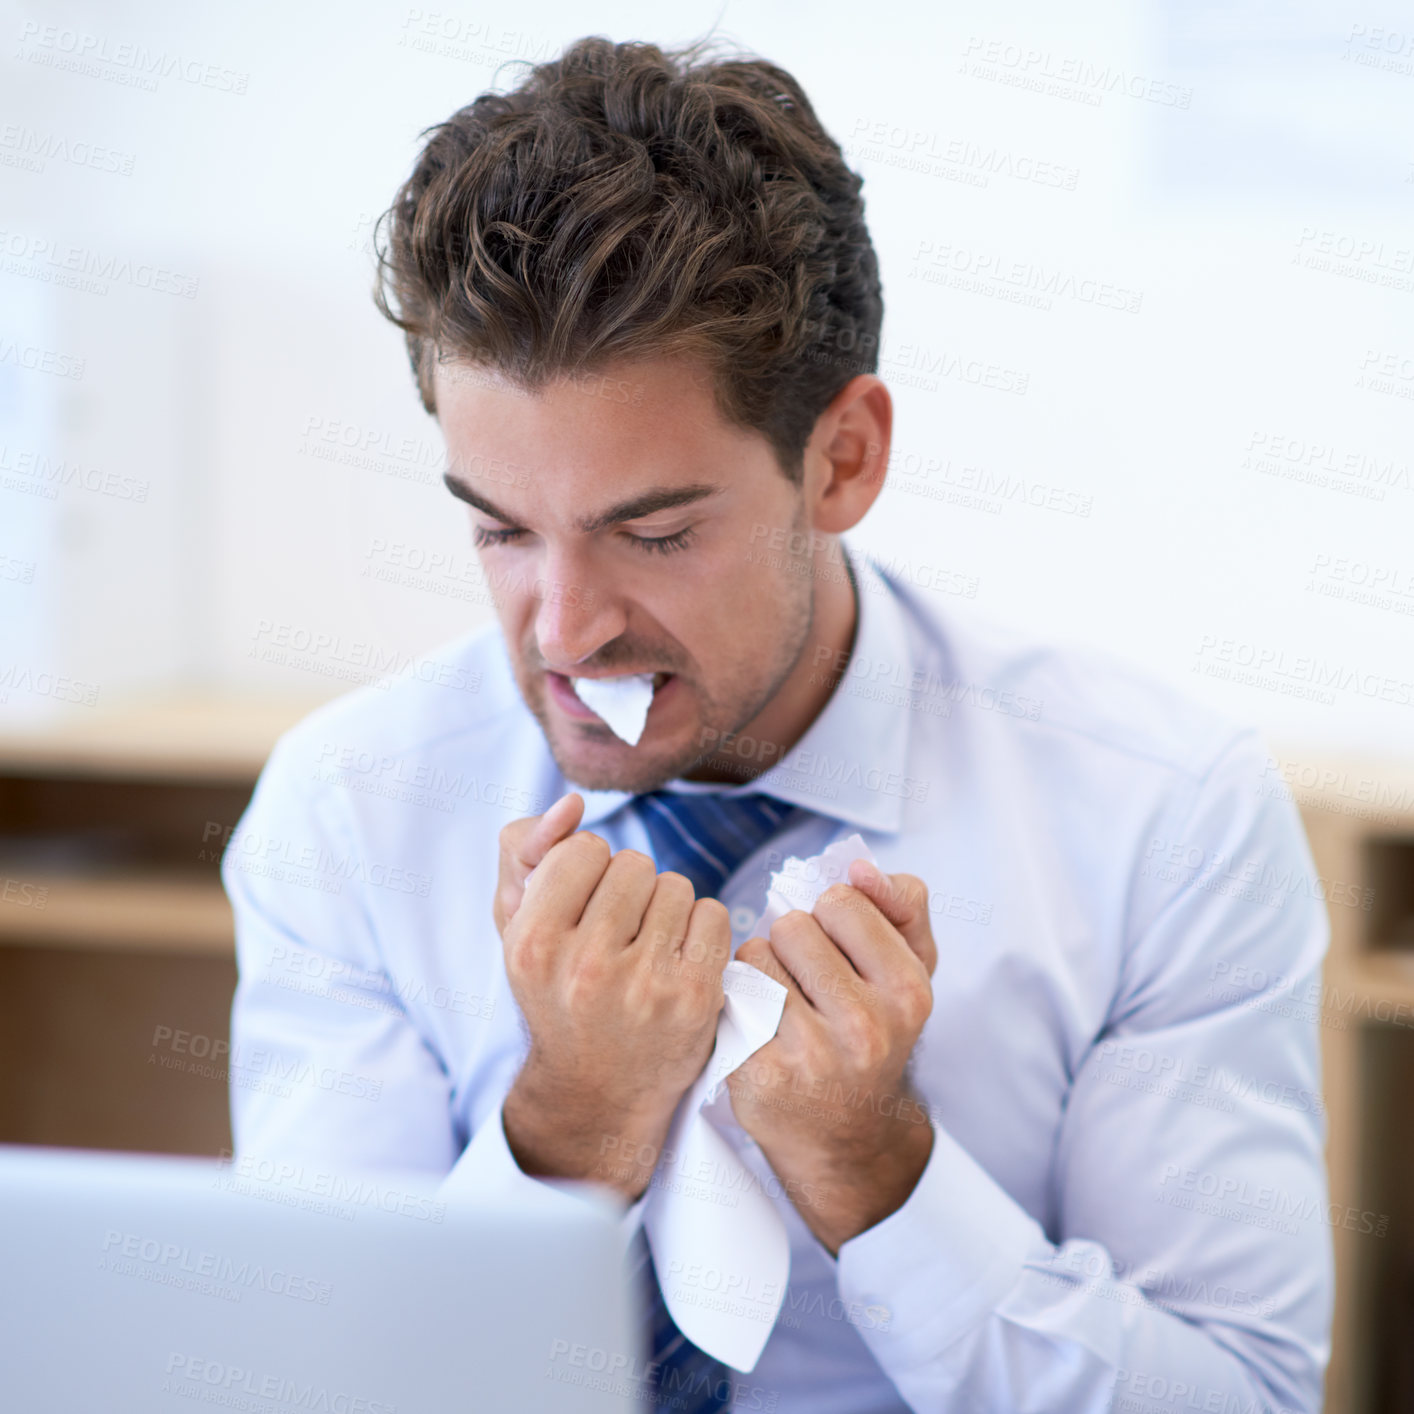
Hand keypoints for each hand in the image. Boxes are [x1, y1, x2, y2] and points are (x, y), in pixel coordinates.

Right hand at [496, 793, 731, 1201]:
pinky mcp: (695, 999)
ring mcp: (645, 985)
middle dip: (630, 890)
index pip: (584, 849)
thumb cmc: (556, 993)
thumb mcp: (517, 926)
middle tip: (617, 936)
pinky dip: (701, 931)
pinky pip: (714, 914)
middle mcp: (585, 966)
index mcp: (532, 943)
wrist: (596, 1092)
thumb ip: (527, 850)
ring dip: (666, 910)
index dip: (589, 873)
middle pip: (635, 863)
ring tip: (646, 952)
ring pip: (677, 886)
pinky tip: (679, 963)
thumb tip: (570, 804)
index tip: (583, 912)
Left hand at [727, 860, 936, 1251]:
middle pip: (790, 925)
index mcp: (907, 991)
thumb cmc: (874, 1034)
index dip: (830, 919)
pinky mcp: (760, 1076)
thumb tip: (859, 865)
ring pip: (753, 956)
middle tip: (808, 986)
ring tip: (782, 1006)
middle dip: (791, 945)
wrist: (846, 1138)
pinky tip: (757, 1030)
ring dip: (758, 972)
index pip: (840, 901)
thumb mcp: (910, 970)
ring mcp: (811, 1055)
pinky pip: (728, 996)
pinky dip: (736, 1004)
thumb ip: (901, 905)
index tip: (840, 952)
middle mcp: (865, 1026)